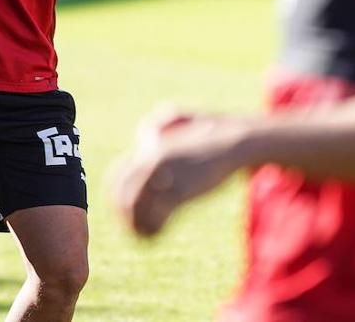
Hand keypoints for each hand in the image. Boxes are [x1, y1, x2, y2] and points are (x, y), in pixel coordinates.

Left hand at [111, 111, 245, 237]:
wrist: (237, 139)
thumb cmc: (211, 131)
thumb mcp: (180, 118)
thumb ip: (158, 124)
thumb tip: (143, 139)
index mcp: (148, 147)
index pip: (117, 178)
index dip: (117, 199)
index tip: (124, 212)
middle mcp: (152, 160)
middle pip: (123, 194)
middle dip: (124, 215)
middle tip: (132, 230)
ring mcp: (165, 175)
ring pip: (136, 207)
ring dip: (136, 225)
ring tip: (144, 237)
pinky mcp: (182, 190)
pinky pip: (158, 216)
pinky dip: (153, 229)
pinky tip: (157, 236)